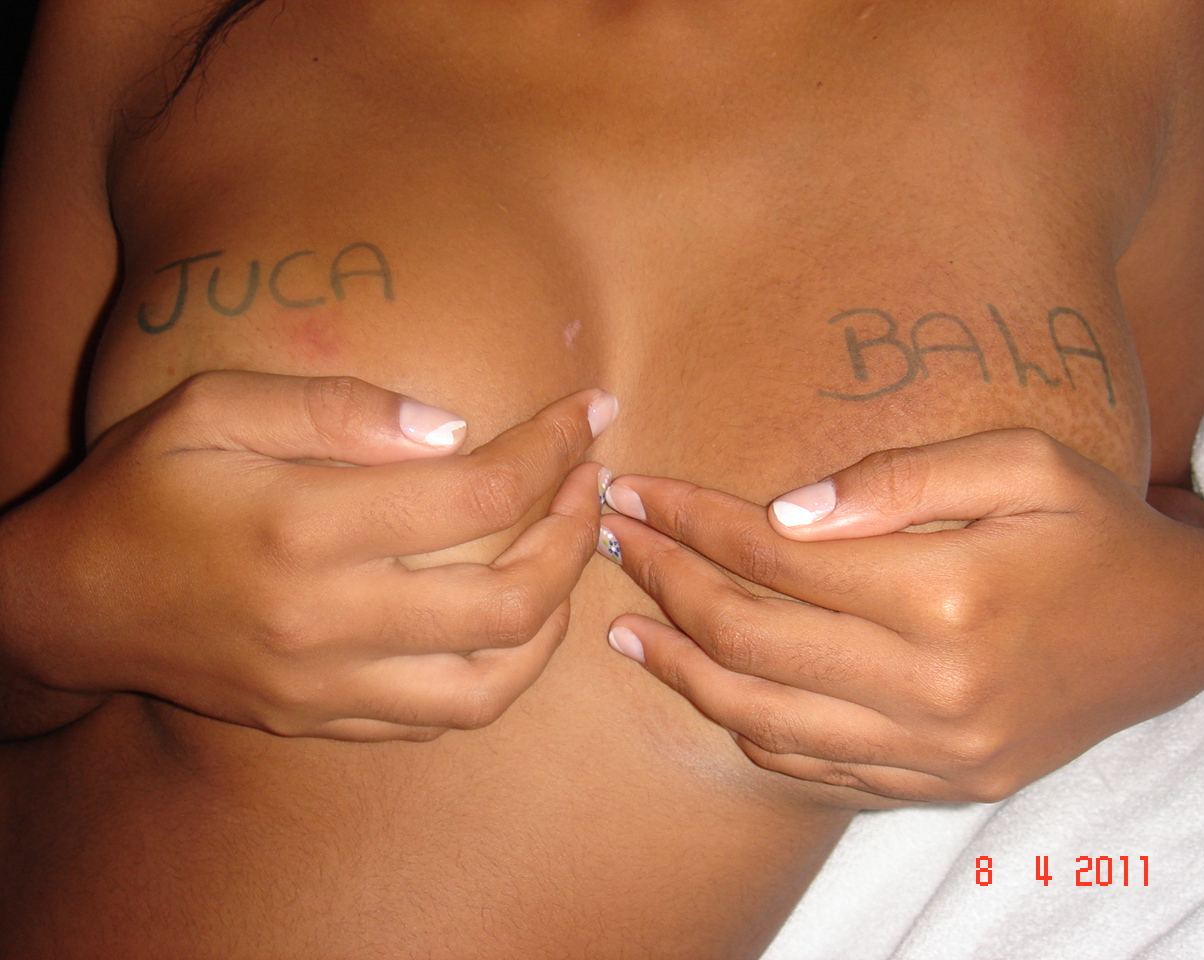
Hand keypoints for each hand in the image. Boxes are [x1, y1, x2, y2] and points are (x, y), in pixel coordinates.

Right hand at [0, 371, 616, 740]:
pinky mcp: (320, 723)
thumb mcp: (213, 406)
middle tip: (588, 486)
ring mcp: (327, 688)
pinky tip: (505, 621)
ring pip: (492, 685)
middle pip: (511, 601)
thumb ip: (335, 406)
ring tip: (563, 557)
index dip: (554, 449)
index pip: (481, 493)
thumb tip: (452, 428)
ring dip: (553, 619)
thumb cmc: (141, 490)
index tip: (589, 414)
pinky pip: (440, 719)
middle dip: (576, 537)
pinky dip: (497, 673)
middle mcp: (327, 621)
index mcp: (305, 527)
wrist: (66, 606)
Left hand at [597, 429, 1203, 804]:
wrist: (1171, 633)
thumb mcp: (1023, 460)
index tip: (638, 491)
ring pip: (763, 719)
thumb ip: (901, 479)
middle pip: (750, 640)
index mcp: (949, 594)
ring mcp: (935, 750)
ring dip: (681, 670)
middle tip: (616, 541)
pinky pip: (812, 769)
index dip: (691, 519)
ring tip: (625, 625)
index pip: (775, 556)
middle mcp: (935, 688)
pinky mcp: (940, 783)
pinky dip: (745, 728)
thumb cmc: (1093, 528)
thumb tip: (783, 511)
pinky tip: (708, 686)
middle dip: (667, 582)